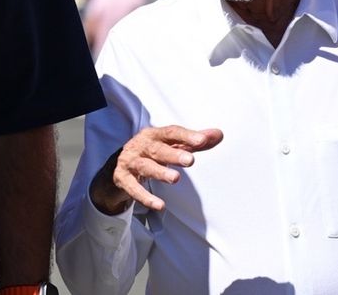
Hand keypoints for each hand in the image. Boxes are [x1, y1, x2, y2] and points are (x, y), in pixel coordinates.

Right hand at [88, 125, 223, 214]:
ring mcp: (130, 162)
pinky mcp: (123, 179)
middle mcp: (141, 146)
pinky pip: (133, 188)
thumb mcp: (171, 145)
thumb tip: (218, 134)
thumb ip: (195, 141)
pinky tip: (160, 205)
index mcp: (154, 134)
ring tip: (175, 179)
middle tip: (190, 160)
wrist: (119, 165)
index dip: (186, 136)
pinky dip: (145, 197)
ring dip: (159, 172)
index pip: (171, 132)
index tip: (202, 140)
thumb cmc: (151, 152)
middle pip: (157, 149)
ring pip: (145, 167)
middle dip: (173, 154)